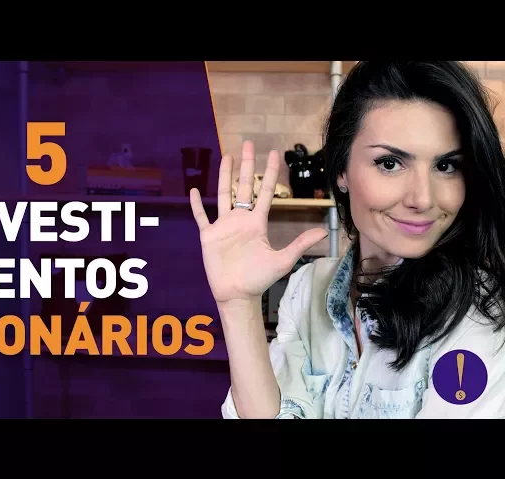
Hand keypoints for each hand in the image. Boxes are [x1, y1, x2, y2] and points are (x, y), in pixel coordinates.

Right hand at [190, 140, 327, 305]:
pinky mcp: (209, 236)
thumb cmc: (259, 279)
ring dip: (224, 176)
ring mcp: (223, 226)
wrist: (237, 294)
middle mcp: (240, 219)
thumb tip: (324, 232)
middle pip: (244, 186)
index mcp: (257, 222)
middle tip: (247, 143)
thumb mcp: (283, 260)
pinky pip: (201, 217)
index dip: (269, 173)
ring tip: (226, 157)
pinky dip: (197, 205)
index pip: (264, 192)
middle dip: (246, 165)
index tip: (273, 154)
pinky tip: (194, 191)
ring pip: (223, 195)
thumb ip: (300, 243)